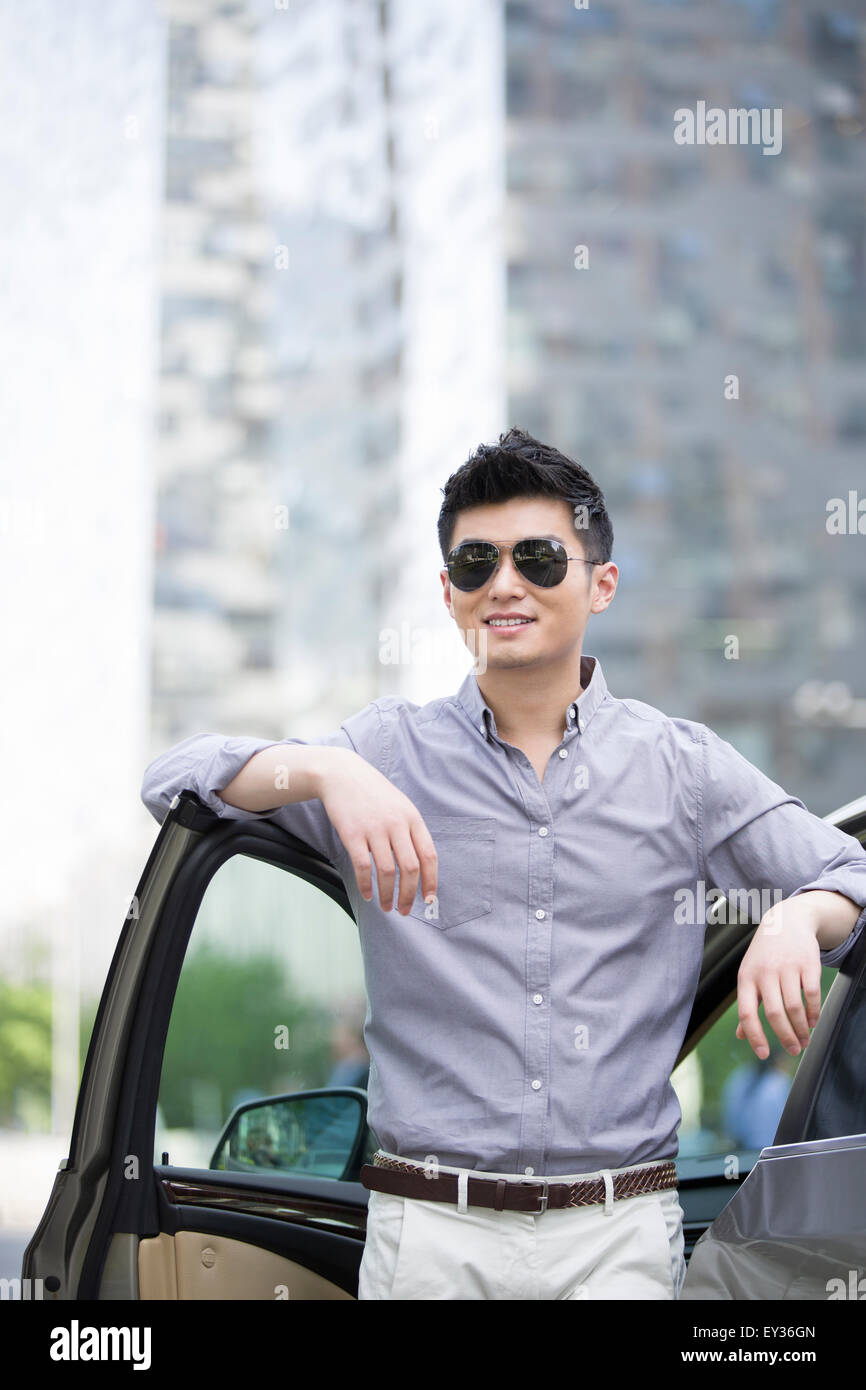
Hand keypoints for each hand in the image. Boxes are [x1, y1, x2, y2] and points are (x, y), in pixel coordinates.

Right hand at [314, 749, 437, 913]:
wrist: (342, 774)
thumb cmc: (373, 793)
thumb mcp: (400, 805)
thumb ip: (410, 831)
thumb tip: (420, 865)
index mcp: (412, 818)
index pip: (429, 856)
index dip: (431, 881)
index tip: (429, 899)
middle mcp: (396, 824)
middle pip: (410, 868)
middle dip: (409, 895)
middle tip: (405, 910)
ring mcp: (374, 829)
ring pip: (387, 872)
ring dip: (388, 895)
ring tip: (387, 907)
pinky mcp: (352, 834)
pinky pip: (363, 867)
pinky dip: (366, 885)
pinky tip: (367, 895)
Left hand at [735, 898, 822, 1058]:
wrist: (785, 921)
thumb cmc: (764, 955)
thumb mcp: (749, 975)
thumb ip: (747, 1005)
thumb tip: (741, 1036)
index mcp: (746, 978)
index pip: (747, 1013)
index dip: (754, 1036)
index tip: (764, 1054)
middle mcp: (765, 973)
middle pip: (774, 1014)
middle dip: (785, 1037)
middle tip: (794, 1050)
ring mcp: (786, 967)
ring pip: (795, 1007)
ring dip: (801, 1029)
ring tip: (804, 1039)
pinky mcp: (807, 964)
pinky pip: (811, 995)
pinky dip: (813, 1013)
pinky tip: (813, 1022)